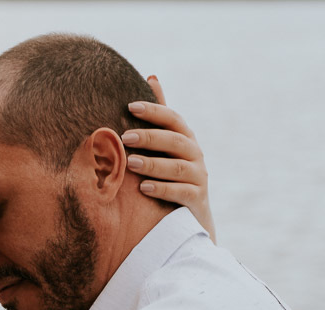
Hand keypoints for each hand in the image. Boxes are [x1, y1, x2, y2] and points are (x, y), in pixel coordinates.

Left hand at [123, 75, 214, 241]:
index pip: (173, 119)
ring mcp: (198, 177)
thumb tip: (151, 76)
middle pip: (176, 141)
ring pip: (178, 167)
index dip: (154, 111)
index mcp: (185, 139)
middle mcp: (195, 155)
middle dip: (150, 137)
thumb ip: (158, 117)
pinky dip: (163, 189)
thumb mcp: (165, 145)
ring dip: (154, 164)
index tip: (130, 106)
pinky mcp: (197, 199)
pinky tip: (143, 188)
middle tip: (125, 138)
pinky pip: (181, 192)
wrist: (189, 217)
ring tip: (131, 164)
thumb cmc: (170, 174)